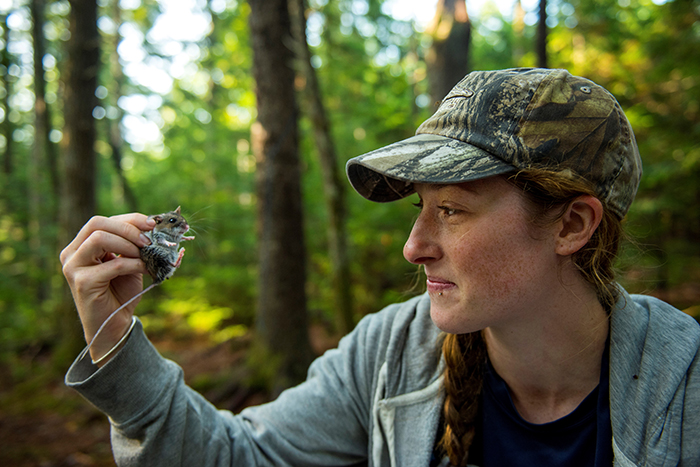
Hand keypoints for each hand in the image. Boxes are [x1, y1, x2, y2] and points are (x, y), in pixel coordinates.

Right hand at [60, 213, 155, 362]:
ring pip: (100, 238)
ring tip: (145, 255)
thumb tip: (152, 223)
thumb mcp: (128, 261)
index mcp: (80, 245)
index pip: (102, 221)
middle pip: (97, 224)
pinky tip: (145, 269)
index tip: (151, 224)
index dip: (129, 219)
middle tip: (148, 240)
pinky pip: (113, 264)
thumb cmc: (121, 292)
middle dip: (128, 228)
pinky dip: (134, 264)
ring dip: (129, 244)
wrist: (115, 324)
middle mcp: (71, 254)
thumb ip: (132, 243)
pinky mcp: (83, 282)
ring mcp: (73, 267)